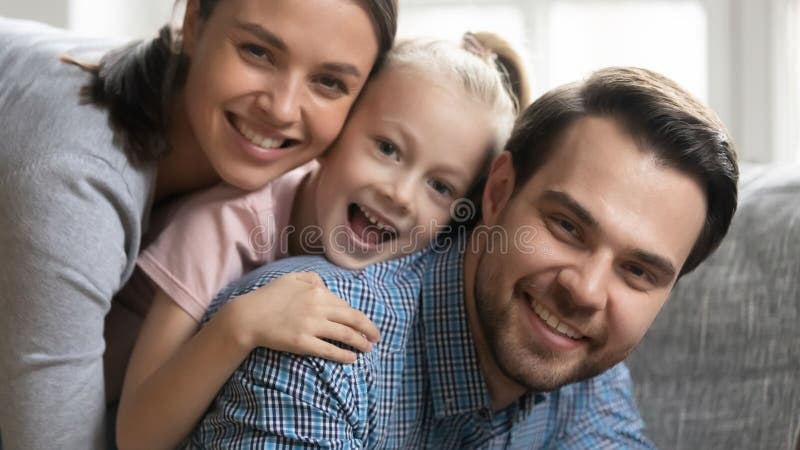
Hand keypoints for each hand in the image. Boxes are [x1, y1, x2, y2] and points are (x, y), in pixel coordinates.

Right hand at [220, 272, 379, 363]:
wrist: (248, 316)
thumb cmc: (268, 297)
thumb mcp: (290, 278)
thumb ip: (310, 278)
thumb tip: (325, 285)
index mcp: (317, 290)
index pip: (345, 304)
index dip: (359, 316)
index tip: (366, 324)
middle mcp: (318, 307)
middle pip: (353, 318)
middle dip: (369, 329)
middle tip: (377, 337)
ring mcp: (311, 325)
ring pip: (345, 335)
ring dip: (361, 343)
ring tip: (368, 349)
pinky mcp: (303, 342)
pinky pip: (329, 350)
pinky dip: (344, 355)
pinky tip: (352, 358)